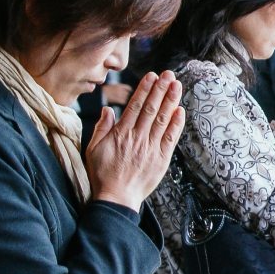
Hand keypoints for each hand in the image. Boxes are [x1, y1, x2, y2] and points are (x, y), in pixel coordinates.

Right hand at [86, 71, 184, 211]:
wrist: (116, 198)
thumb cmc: (103, 174)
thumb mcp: (93, 149)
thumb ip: (101, 128)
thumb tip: (108, 110)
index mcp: (121, 134)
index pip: (135, 106)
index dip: (145, 90)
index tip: (152, 76)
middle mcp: (137, 138)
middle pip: (151, 109)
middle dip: (160, 90)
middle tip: (169, 75)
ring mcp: (151, 148)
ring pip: (162, 119)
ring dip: (170, 101)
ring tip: (177, 85)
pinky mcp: (161, 158)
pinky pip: (170, 138)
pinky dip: (176, 124)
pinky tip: (180, 110)